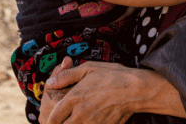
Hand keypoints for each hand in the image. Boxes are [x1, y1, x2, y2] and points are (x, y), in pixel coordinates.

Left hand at [41, 60, 185, 122]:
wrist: (135, 89)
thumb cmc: (113, 76)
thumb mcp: (89, 68)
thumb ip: (67, 75)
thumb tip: (49, 83)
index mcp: (74, 97)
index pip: (53, 117)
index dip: (50, 120)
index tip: (52, 119)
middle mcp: (80, 114)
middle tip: (61, 120)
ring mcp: (91, 123)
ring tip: (76, 120)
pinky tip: (88, 121)